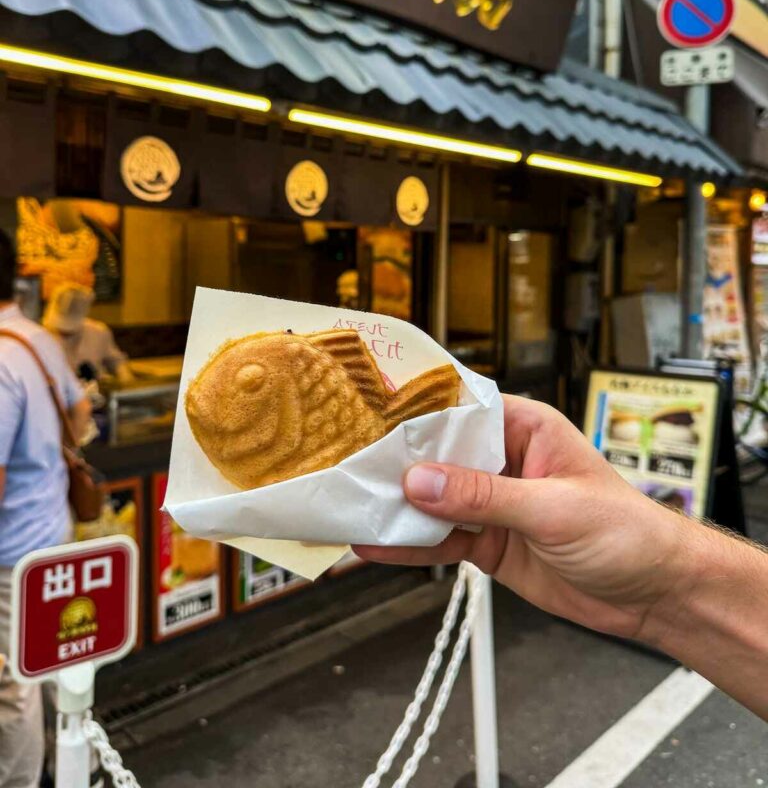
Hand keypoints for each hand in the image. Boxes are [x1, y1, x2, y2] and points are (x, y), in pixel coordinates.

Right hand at [355, 395, 691, 640]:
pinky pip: (442, 541)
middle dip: (398, 464)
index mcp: (526, 428)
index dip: (418, 413)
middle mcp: (505, 460)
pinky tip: (376, 547)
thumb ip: (484, 495)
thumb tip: (421, 480)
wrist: (656, 594)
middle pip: (438, 456)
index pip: (462, 411)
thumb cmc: (628, 531)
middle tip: (349, 467)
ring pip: (434, 500)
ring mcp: (494, 504)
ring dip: (398, 507)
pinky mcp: (490, 543)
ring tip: (351, 507)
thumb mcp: (553, 507)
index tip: (373, 417)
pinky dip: (411, 546)